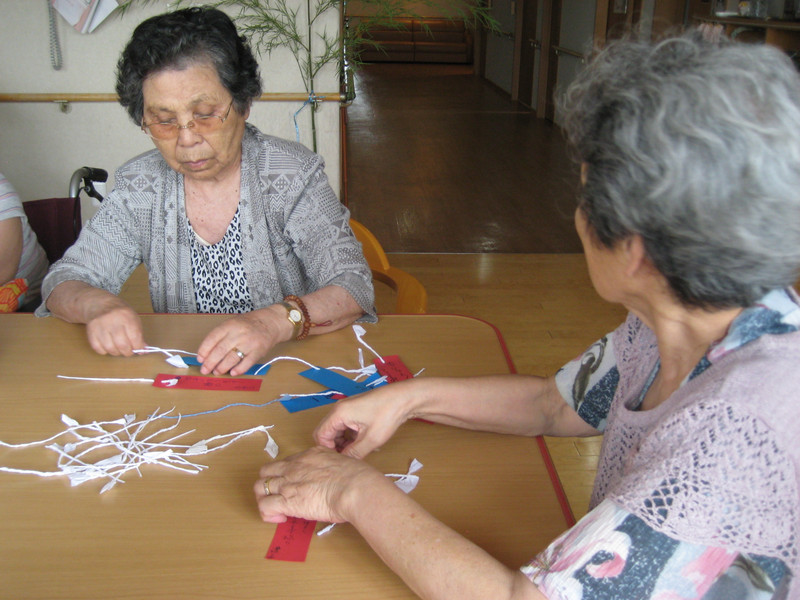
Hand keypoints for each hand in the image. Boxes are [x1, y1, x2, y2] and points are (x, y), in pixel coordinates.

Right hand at [85, 304, 144, 355]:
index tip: (138, 349)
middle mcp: (113, 320)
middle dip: (127, 352)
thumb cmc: (121, 314)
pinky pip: (98, 348)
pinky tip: (108, 346)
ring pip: (110, 348)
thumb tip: (143, 350)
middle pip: (122, 344)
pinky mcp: (90, 331)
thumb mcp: (133, 319)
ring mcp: (100, 325)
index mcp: (127, 316)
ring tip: (118, 349)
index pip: (134, 337)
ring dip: (116, 352)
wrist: (101, 305)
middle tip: (128, 351)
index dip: (137, 347)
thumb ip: (139, 335)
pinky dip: (104, 351)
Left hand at [196, 309, 284, 375]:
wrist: (271, 323)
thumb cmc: (248, 325)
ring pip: (232, 358)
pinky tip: (232, 372)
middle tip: (205, 370)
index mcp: (230, 325)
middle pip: (220, 350)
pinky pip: (246, 363)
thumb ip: (221, 336)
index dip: (204, 350)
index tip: (200, 359)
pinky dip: (238, 370)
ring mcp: (249, 343)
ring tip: (217, 372)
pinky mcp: (258, 351)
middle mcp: (239, 334)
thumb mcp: (232, 323)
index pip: (212, 338)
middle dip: (210, 362)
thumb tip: (207, 354)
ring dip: (222, 367)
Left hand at [254, 446, 387, 523]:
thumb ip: (333, 468)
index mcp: (309, 455)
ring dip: (264, 498)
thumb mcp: (343, 462)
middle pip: (266, 472)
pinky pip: (265, 506)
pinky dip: (268, 513)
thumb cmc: (356, 477)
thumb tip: (336, 478)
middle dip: (268, 484)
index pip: (286, 462)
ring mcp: (288, 483)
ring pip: (260, 487)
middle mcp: (295, 467)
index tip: (295, 485)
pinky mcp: (287, 501)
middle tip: (279, 496)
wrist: (354, 487)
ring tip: (276, 509)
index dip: (286, 475)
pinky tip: (281, 518)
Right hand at [313, 379, 417, 458]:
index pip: (320, 436)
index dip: (328, 450)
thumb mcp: (371, 440)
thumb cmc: (387, 415)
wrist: (403, 398)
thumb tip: (344, 464)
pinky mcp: (355, 410)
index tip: (340, 460)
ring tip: (357, 451)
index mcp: (338, 414)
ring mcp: (347, 408)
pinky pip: (345, 426)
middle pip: (326, 432)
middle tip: (348, 458)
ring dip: (343, 442)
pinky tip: (362, 443)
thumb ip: (354, 454)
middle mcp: (339, 409)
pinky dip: (349, 436)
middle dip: (335, 447)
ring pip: (336, 430)